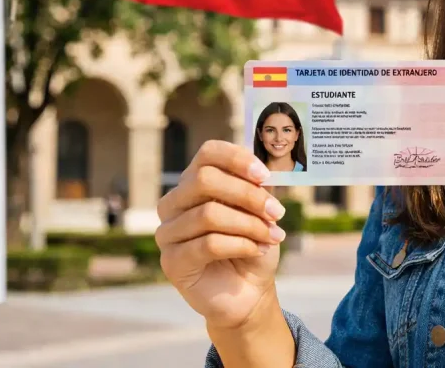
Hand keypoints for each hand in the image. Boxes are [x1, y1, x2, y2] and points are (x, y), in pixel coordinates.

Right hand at [155, 140, 286, 329]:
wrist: (249, 291)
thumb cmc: (253, 244)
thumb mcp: (261, 210)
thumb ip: (259, 186)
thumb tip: (264, 169)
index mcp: (195, 182)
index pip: (208, 153)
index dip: (237, 159)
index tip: (265, 176)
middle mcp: (174, 203)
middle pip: (204, 180)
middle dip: (249, 195)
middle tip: (277, 212)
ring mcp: (168, 233)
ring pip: (208, 214)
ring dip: (250, 224)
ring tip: (272, 236)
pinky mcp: (171, 262)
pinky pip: (207, 245)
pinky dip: (241, 245)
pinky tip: (258, 250)